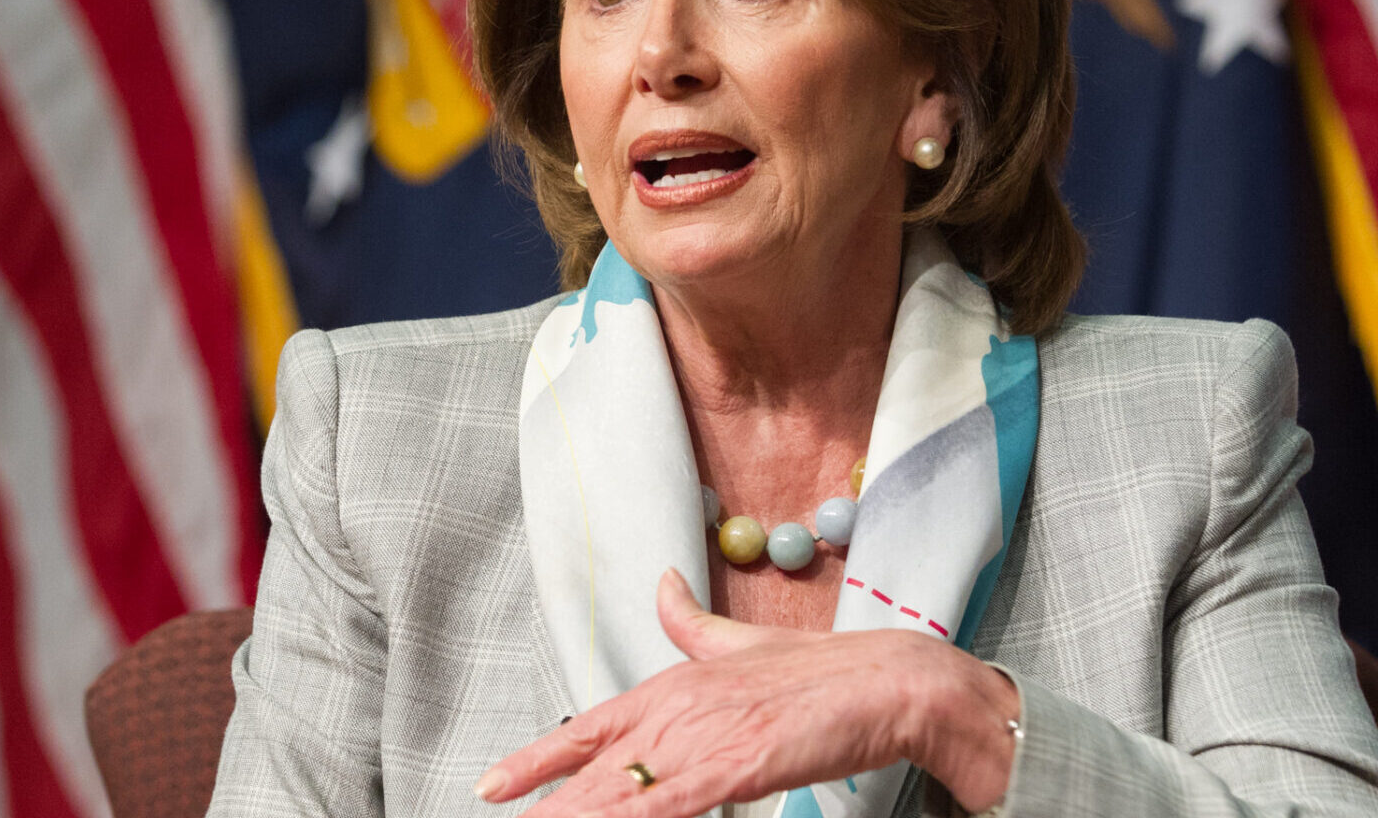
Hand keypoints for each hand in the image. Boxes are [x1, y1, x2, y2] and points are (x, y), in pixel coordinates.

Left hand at [475, 569, 1017, 816]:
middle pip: (589, 773)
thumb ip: (692, 622)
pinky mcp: (732, 768)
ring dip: (576, 817)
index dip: (536, 762)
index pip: (586, 729)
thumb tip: (664, 582)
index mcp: (674, 685)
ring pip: (616, 796)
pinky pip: (664, 808)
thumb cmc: (823, 672)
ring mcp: (700, 740)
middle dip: (545, 809)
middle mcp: (675, 711)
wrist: (887, 682)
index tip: (491, 786)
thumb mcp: (743, 643)